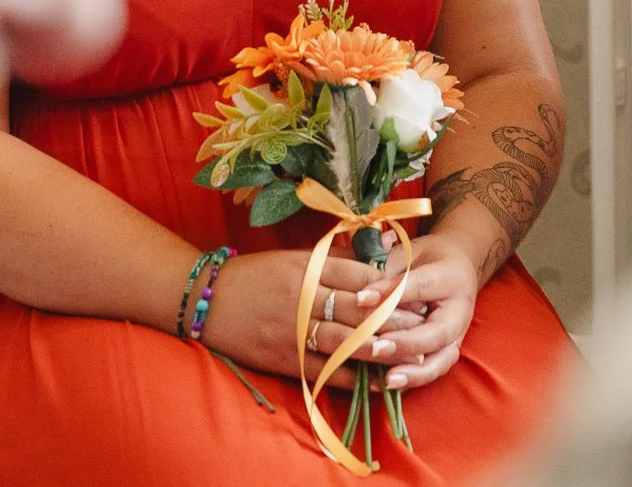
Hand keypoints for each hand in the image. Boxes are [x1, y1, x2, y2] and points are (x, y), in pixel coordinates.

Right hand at [201, 249, 425, 386]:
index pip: (358, 275)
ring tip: (410, 350)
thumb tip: (383, 251)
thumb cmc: (256, 274)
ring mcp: (293, 330)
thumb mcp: (295, 257)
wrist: (207, 301)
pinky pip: (324, 371)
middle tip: (424, 321)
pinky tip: (377, 380)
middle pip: (358, 308)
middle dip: (394, 316)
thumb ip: (337, 258)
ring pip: (345, 340)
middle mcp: (303, 297)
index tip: (416, 290)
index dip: (390, 284)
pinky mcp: (284, 359)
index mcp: (307, 267)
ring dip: (380, 347)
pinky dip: (353, 377)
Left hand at [346, 233, 479, 392]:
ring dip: (414, 372)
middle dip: (406, 343)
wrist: (458, 266)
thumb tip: (361, 295)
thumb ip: (388, 271)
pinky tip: (385, 385)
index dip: (391, 293)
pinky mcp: (448, 352)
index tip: (360, 298)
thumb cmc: (426, 259)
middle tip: (376, 348)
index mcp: (450, 277)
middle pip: (438, 333)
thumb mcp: (408, 254)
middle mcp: (459, 311)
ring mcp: (457, 336)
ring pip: (442, 360)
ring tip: (388, 379)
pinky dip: (412, 381)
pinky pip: (433, 371)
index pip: (421, 286)